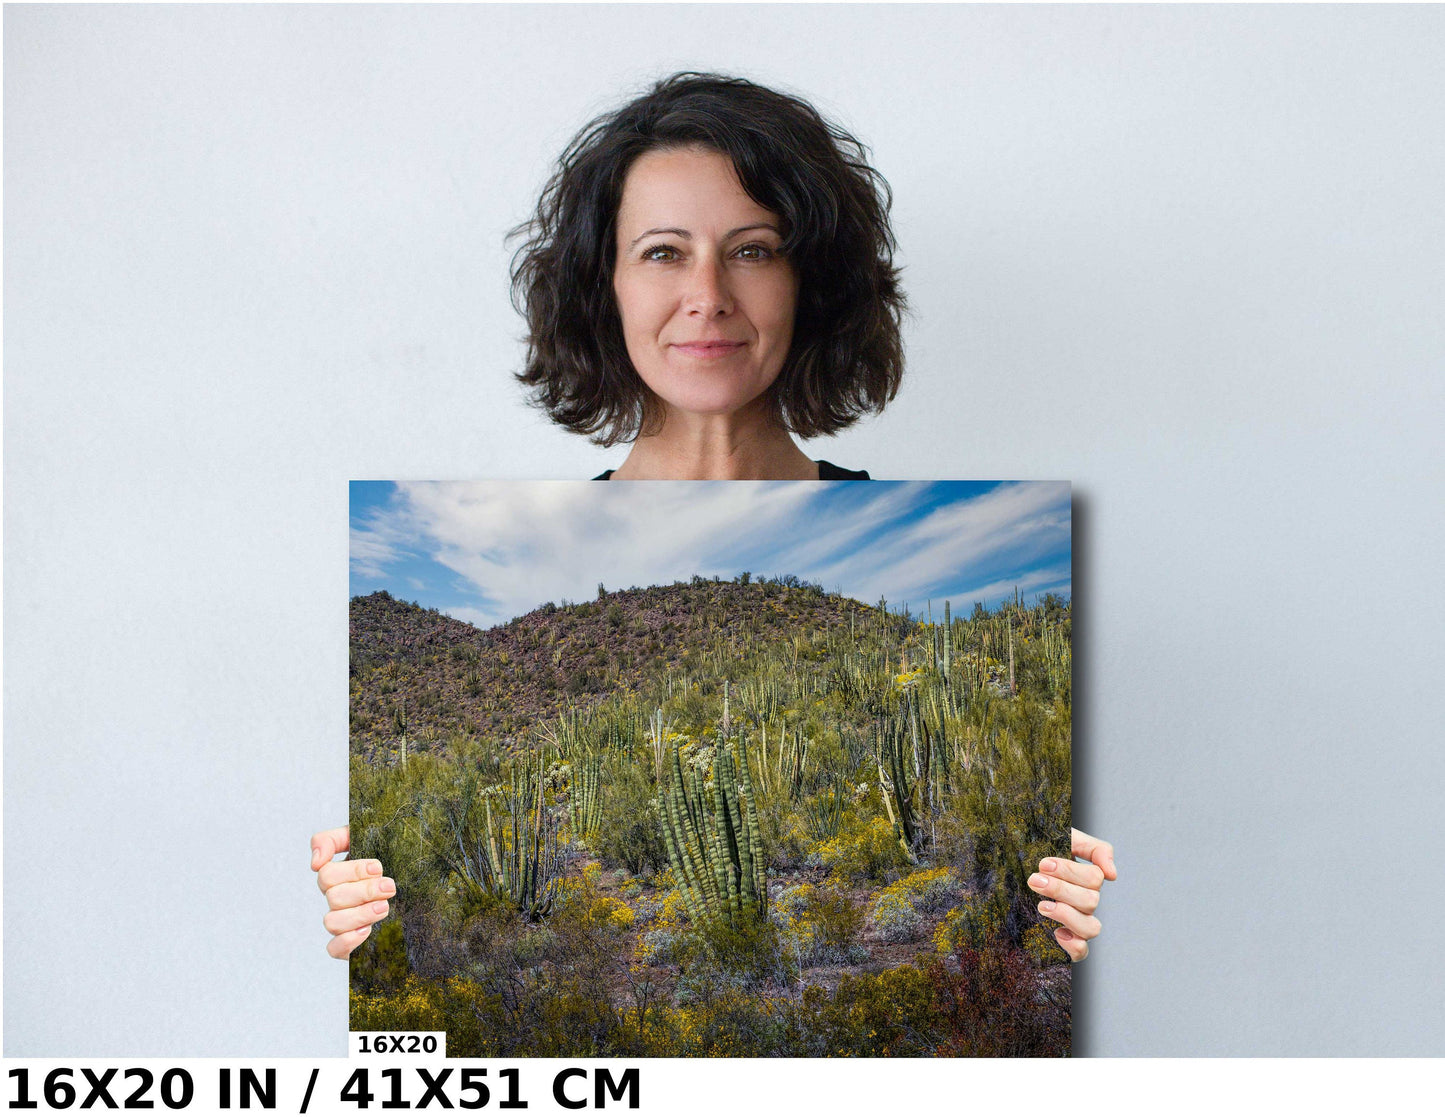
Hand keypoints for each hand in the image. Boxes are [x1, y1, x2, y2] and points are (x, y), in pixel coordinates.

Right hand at [311, 826, 394, 958]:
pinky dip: (347, 941)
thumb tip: (315, 862)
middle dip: (364, 891)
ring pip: (332, 922)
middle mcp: (338, 899)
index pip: (326, 874)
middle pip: (334, 897)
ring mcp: (343, 922)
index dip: (352, 871)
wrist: (420, 886)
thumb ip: (333, 839)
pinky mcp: (350, 944)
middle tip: (390, 887)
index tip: (378, 867)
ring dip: (360, 914)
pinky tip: (367, 931)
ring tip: (385, 907)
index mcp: (339, 876)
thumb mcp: (366, 837)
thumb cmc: (391, 857)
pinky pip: (334, 949)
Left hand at [1028, 828, 1115, 961]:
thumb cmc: (1035, 850)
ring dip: (1067, 915)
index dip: (1070, 872)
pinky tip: (1056, 933)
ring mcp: (1076, 922)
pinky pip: (1081, 952)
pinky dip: (1073, 945)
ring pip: (1091, 928)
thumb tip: (1113, 875)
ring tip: (1041, 906)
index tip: (1043, 864)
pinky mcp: (1064, 941)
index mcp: (1085, 878)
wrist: (1006, 864)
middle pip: (1090, 901)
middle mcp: (1084, 902)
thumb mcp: (1064, 838)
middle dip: (1060, 889)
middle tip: (1033, 880)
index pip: (1094, 878)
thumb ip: (1095, 849)